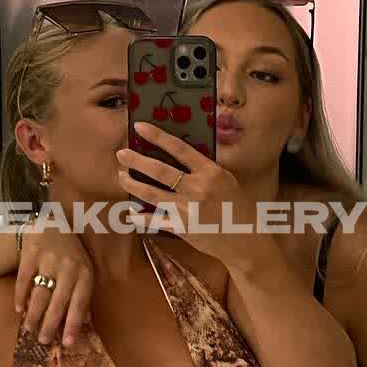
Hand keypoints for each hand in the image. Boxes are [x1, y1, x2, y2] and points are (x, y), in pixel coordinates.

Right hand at [16, 225, 93, 344]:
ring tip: (30, 329)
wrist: (53, 223)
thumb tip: (77, 326)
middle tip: (43, 341)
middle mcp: (68, 267)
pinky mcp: (30, 254)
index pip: (79, 304)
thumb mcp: (83, 271)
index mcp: (84, 273)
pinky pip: (24, 280)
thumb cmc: (71, 254)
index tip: (67, 343)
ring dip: (34, 314)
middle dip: (50, 324)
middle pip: (58, 302)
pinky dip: (20, 296)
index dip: (73, 324)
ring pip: (40, 293)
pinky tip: (19, 309)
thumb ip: (80, 295)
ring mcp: (48, 260)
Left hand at [116, 123, 263, 267]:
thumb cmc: (237, 206)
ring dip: (132, 184)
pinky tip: (132, 212)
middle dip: (136, 161)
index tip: (139, 127)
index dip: (157, 136)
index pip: (179, 149)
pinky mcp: (182, 228)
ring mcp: (188, 210)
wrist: (245, 239)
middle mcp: (198, 189)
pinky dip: (141, 217)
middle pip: (159, 170)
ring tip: (121, 176)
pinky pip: (155, 221)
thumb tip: (176, 154)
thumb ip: (204, 168)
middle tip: (121, 154)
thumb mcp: (226, 180)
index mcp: (210, 172)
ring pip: (151, 193)